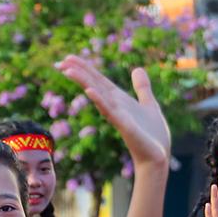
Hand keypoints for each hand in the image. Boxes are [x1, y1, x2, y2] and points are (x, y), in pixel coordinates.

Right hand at [57, 55, 169, 170]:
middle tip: (60, 62)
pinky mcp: (124, 125)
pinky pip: (109, 111)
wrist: (157, 158)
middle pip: (94, 84)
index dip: (85, 68)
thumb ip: (142, 88)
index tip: (68, 58)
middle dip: (78, 72)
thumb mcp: (149, 104)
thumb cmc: (152, 136)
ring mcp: (117, 116)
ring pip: (98, 95)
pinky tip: (90, 90)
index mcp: (120, 100)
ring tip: (68, 71)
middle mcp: (115, 106)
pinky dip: (99, 100)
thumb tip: (137, 69)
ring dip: (83, 82)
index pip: (99, 80)